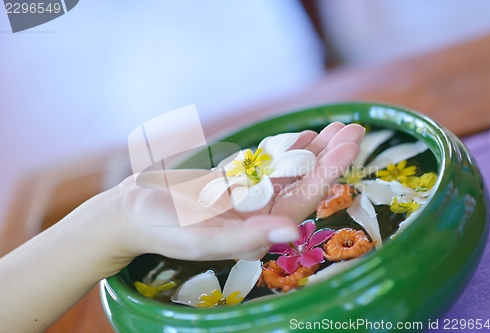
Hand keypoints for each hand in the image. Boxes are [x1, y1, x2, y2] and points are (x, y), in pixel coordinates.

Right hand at [106, 123, 364, 262]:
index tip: (350, 146)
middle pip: (301, 184)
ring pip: (288, 172)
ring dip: (313, 151)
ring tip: (337, 128)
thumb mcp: (201, 237)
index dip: (329, 173)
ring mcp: (247, 198)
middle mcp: (258, 216)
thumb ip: (246, 238)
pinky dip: (284, 149)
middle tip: (353, 129)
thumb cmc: (162, 228)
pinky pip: (266, 164)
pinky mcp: (234, 183)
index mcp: (256, 233)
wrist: (131, 212)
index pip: (302, 201)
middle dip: (328, 158)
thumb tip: (293, 233)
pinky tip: (304, 135)